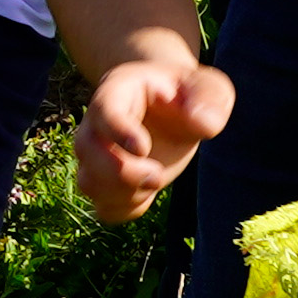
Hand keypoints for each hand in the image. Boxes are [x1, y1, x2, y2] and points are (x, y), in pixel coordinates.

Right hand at [73, 55, 232, 222]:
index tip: (144, 148)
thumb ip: (210, 100)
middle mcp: (97, 123)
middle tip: (158, 174)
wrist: (172, 105)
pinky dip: (125, 210)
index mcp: (118, 91)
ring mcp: (97, 155)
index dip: (118, 132)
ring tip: (156, 180)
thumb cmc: (187, 93)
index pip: (104, 111)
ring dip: (124, 193)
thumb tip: (201, 122)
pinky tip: (148, 193)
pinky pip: (103, 207)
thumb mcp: (207, 87)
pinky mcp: (107, 181)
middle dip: (122, 172)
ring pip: (89, 182)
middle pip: (87, 150)